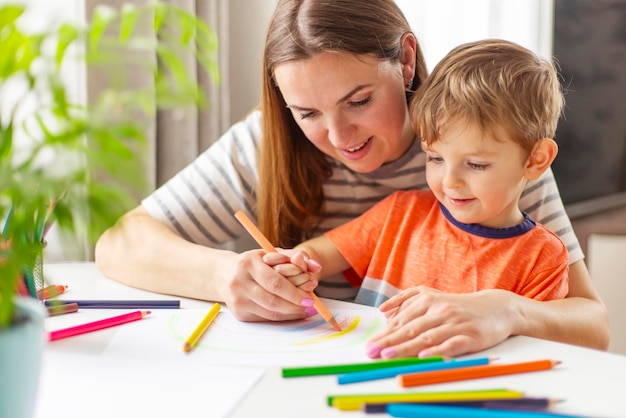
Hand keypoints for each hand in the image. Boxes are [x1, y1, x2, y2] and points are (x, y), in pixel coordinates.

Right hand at [219, 249, 316, 321]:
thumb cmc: (255, 262)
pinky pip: (265, 318)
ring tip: (305, 310)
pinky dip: (282, 317)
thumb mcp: (272, 253)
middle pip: (272, 301)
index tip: (310, 298)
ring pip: (270, 313)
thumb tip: (317, 267)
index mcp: (247, 263)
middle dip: (295, 306)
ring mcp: (237, 300)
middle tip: (310, 307)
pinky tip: (292, 312)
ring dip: (290, 313)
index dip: (294, 293)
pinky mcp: (238, 313)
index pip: (274, 282)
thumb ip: (296, 257)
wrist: (224, 274)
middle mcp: (239, 282)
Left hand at [365, 286, 516, 358]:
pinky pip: (451, 345)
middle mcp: (440, 310)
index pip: (402, 320)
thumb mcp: (434, 297)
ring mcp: (455, 323)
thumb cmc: (459, 306)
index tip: (370, 344)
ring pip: (427, 337)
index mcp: (429, 300)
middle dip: (389, 341)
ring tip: (388, 355)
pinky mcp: (470, 336)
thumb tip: (385, 313)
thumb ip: (409, 302)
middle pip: (411, 328)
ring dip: (406, 347)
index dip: (385, 333)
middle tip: (372, 351)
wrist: (496, 307)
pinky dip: (437, 351)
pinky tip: (424, 357)